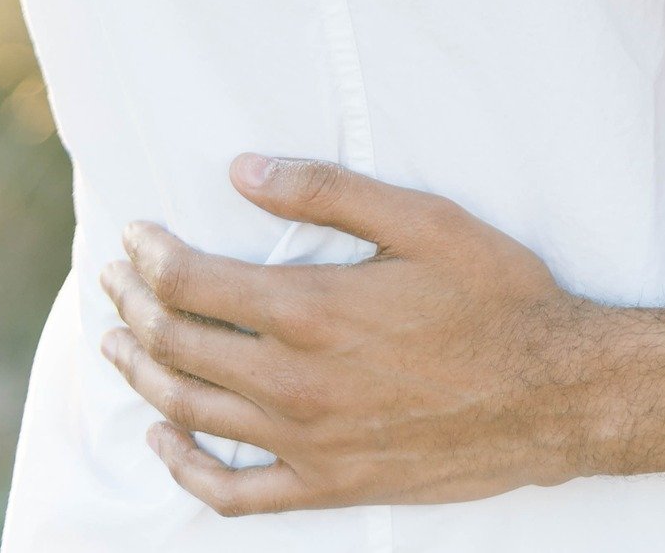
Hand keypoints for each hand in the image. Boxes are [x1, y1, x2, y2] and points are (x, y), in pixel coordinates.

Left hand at [101, 153, 590, 514]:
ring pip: (191, 414)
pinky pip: (231, 494)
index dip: (151, 256)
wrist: (551, 391)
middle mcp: (294, 383)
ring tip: (116, 344)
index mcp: (313, 310)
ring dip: (142, 374)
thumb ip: (329, 192)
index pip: (193, 283)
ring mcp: (306, 444)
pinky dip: (185, 470)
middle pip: (179, 345)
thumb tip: (243, 170)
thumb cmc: (495, 295)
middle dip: (134, 306)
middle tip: (113, 278)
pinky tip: (164, 443)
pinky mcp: (327, 486)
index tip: (134, 235)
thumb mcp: (424, 220)